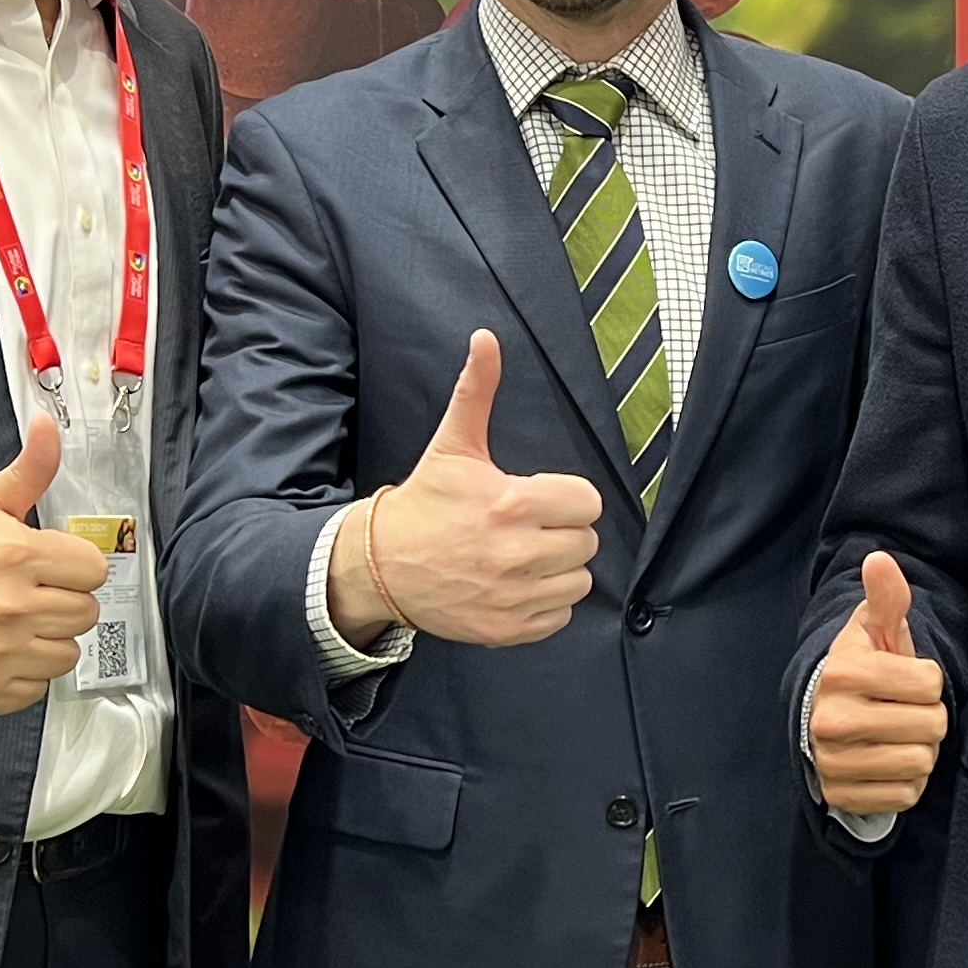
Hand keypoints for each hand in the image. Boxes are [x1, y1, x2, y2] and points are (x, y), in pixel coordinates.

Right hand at [0, 417, 110, 717]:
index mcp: (14, 555)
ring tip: (10, 624)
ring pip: (67, 653)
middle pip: (85, 612)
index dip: (71, 565)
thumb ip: (28, 471)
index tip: (46, 566)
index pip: (92, 568)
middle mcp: (10, 607)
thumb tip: (50, 427)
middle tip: (26, 595)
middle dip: (61, 602)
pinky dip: (21, 674)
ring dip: (45, 640)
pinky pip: (36, 687)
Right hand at [329, 331, 601, 647]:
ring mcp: (511, 597)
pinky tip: (517, 585)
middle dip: (563, 532)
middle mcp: (514, 553)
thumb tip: (486, 338)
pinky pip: (560, 618)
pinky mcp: (506, 629)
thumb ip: (477, 390)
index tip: (542, 498)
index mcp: (510, 503)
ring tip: (525, 556)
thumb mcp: (452, 445)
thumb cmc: (425, 503)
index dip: (568, 498)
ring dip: (559, 570)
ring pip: (579, 582)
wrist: (380, 565)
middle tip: (530, 527)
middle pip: (586, 543)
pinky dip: (545, 605)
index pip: (587, 502)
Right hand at [808, 553, 944, 813]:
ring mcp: (833, 762)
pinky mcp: (841, 795)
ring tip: (897, 736)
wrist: (821, 718)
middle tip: (904, 711)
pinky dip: (906, 782)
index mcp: (844, 672)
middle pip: (931, 726)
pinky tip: (887, 762)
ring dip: (920, 751)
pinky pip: (906, 795)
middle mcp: (832, 719)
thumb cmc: (862, 670)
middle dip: (928, 718)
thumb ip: (886, 597)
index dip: (928, 681)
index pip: (931, 684)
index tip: (905, 680)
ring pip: (920, 763)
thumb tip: (880, 559)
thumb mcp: (874, 630)